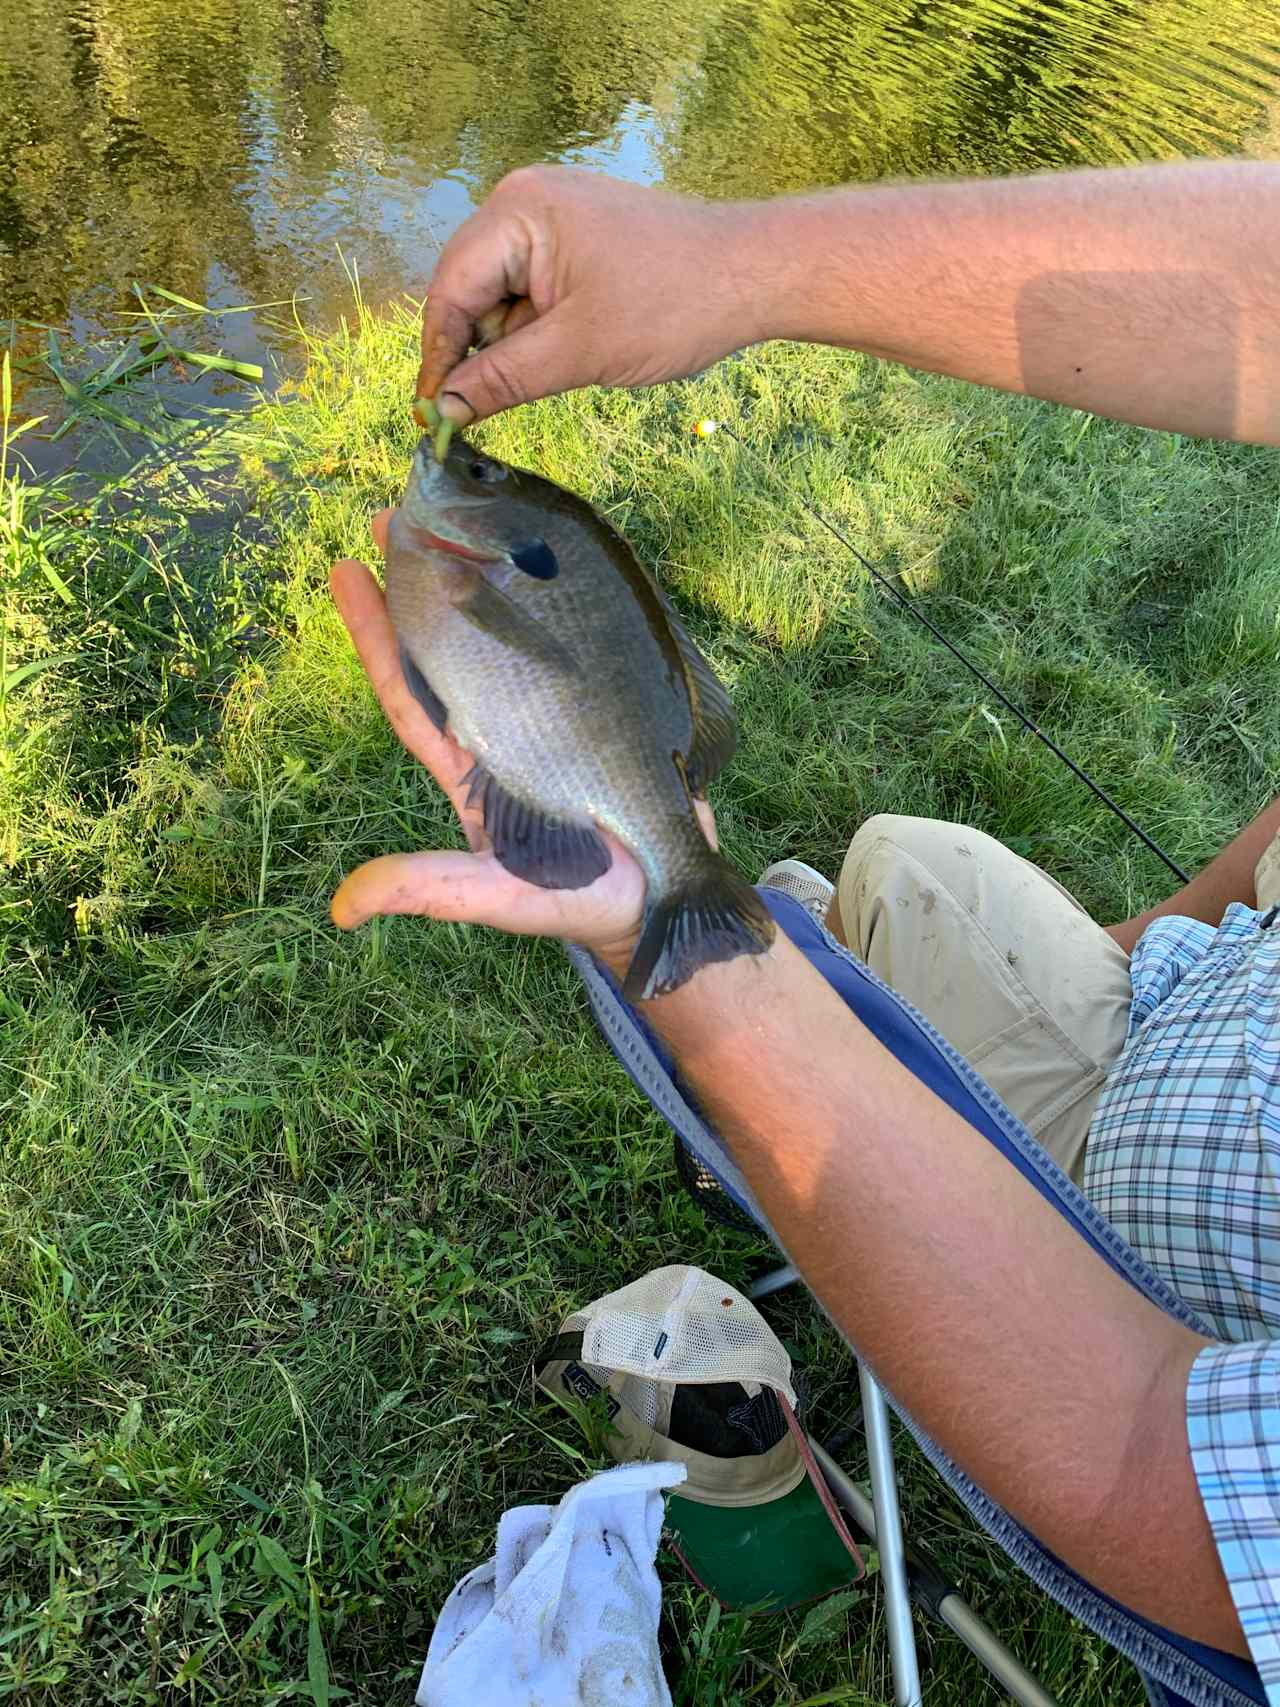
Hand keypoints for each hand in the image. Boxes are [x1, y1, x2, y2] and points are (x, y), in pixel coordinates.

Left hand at [328, 512, 716, 975]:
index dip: (376, 635)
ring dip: (485, 577)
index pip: (409, 692)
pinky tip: (549, 550)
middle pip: (450, 644)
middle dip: (418, 583)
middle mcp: (501, 728)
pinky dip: (556, 599)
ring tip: (464, 510)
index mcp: (468, 763)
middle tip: (394, 512)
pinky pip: (570, 642)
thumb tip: (342, 907)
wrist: (662, 900)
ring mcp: (551, 712)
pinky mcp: (603, 702)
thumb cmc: (573, 903)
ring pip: (509, 633)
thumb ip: (430, 890)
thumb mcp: (498, 898)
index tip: (344, 570)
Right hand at [417, 165, 766, 424]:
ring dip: (513, 346)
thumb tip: (442, 412)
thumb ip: (502, 380)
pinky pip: (533, 292)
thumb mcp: (578, 352)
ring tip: (552, 375)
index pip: (449, 290)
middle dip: (477, 352)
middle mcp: (524, 202)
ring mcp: (552, 218)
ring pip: (502, 298)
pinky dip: (538, 332)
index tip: (430, 416)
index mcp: (517, 211)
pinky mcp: (576, 240)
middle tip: (477, 414)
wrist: (754, 276)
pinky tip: (566, 357)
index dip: (438, 357)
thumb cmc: (674, 304)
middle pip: (469, 291)